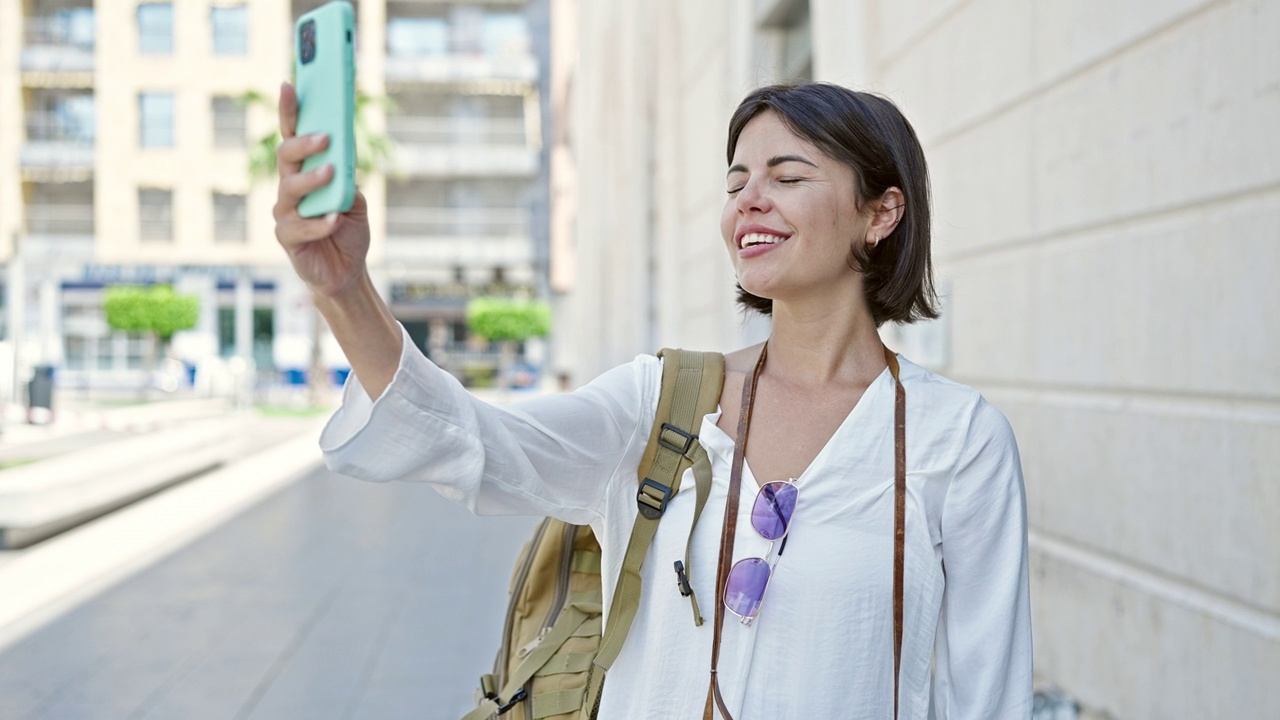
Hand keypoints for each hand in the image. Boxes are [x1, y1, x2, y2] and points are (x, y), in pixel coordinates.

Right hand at [272, 81, 370, 297]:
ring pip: (289, 189)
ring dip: (312, 180)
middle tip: (324, 138)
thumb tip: (341, 160)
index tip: (290, 84)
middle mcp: (289, 188)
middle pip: (285, 157)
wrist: (346, 271)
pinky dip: (320, 223)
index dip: (288, 111)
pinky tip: (334, 220)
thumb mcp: (354, 200)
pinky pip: (300, 227)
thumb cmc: (347, 230)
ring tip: (330, 174)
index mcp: (304, 173)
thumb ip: (346, 179)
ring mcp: (285, 213)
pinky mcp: (287, 238)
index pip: (292, 136)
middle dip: (303, 144)